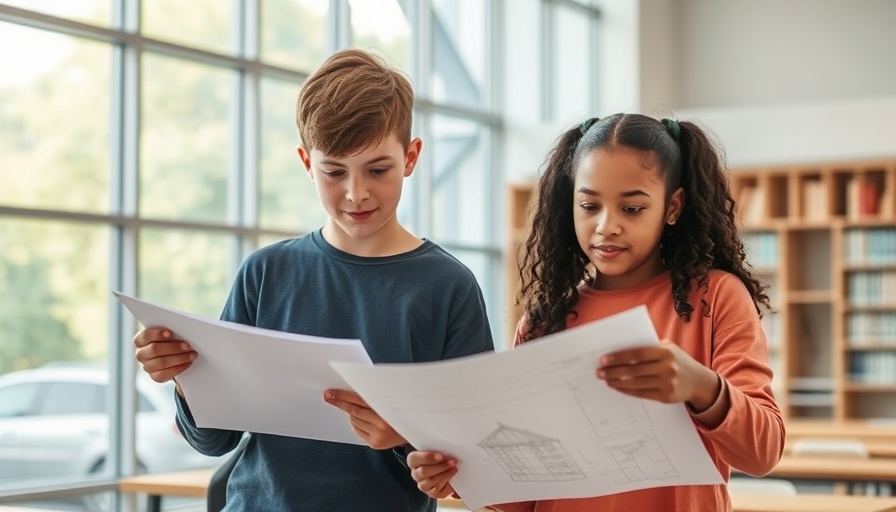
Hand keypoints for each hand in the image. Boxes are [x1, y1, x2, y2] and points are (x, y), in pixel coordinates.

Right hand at [134, 327, 195, 396]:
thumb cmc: (170, 341)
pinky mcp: (154, 376)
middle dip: (173, 347)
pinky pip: (164, 375)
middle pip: (154, 349)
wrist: (173, 357)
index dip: (157, 334)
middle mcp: (141, 354)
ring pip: (161, 362)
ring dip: (179, 358)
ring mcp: (147, 366)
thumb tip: (182, 330)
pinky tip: (187, 363)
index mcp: (141, 340)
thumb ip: (171, 331)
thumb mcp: (169, 334)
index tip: (170, 333)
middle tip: (187, 346)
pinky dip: (178, 368)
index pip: (145, 336)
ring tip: (191, 355)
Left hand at [324, 389, 407, 449]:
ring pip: (354, 421)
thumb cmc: (401, 410)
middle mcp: (382, 423)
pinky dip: (357, 423)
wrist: (416, 430)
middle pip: (353, 411)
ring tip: (363, 410)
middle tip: (329, 397)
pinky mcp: (375, 443)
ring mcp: (378, 435)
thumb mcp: (391, 398)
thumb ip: (375, 394)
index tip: (330, 393)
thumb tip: (351, 389)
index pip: (359, 400)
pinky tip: (365, 420)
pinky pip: (357, 430)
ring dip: (353, 414)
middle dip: (340, 403)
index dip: (343, 396)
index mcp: (387, 408)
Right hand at [407, 450, 457, 498]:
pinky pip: (439, 491)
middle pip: (424, 472)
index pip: (414, 458)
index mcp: (413, 460)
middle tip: (452, 461)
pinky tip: (453, 479)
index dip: (427, 457)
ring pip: (431, 481)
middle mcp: (416, 474)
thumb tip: (447, 448)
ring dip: (445, 474)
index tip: (440, 455)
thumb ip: (437, 448)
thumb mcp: (435, 450)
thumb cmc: (438, 458)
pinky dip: (447, 485)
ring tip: (454, 468)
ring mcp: (423, 485)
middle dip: (440, 466)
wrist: (442, 470)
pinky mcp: (432, 493)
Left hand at [596, 340, 719, 409]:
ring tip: (606, 380)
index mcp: (665, 352)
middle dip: (613, 371)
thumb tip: (621, 352)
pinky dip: (627, 390)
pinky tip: (618, 387)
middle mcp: (667, 367)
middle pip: (634, 370)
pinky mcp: (665, 397)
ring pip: (636, 383)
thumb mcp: (669, 349)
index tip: (604, 359)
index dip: (619, 357)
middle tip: (599, 371)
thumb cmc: (678, 361)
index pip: (637, 353)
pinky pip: (641, 393)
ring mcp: (667, 383)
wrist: (699, 382)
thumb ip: (649, 348)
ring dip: (618, 382)